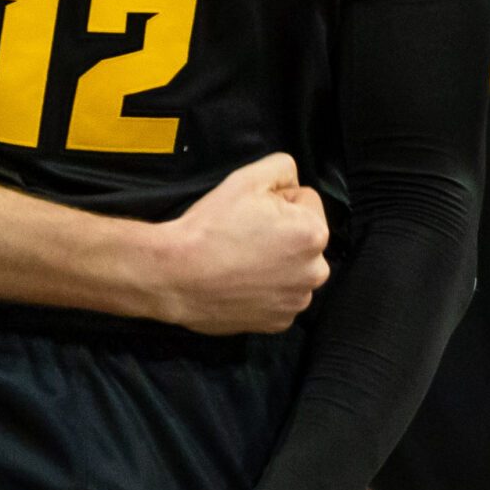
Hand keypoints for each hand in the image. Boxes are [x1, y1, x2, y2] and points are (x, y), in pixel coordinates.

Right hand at [148, 154, 329, 334]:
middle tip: (244, 235)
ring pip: (292, 268)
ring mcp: (297, 301)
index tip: (252, 212)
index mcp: (313, 233)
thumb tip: (292, 180)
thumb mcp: (247, 179)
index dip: (276, 200)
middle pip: (303, 236)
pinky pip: (280, 296)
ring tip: (240, 259)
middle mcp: (314, 271)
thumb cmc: (210, 229)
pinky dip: (265, 289)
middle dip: (281, 232)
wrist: (175, 276)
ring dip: (275, 262)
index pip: (305, 200)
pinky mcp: (279, 322)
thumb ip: (282, 167)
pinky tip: (240, 282)